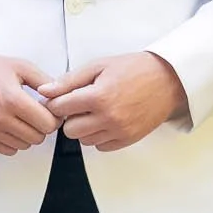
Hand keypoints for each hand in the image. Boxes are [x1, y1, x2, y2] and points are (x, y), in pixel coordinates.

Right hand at [0, 53, 57, 154]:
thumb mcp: (20, 66)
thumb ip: (44, 80)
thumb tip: (59, 96)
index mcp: (13, 99)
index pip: (47, 124)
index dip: (53, 118)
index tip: (49, 112)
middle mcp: (1, 118)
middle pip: (38, 137)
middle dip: (41, 126)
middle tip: (36, 114)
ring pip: (24, 145)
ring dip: (27, 134)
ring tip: (21, 118)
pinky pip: (8, 150)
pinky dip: (13, 141)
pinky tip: (10, 126)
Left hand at [40, 53, 187, 150]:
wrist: (167, 79)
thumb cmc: (134, 69)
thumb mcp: (99, 66)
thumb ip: (69, 80)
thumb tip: (45, 92)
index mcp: (98, 96)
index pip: (59, 108)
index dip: (56, 102)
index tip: (61, 98)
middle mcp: (108, 117)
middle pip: (69, 130)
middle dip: (70, 117)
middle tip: (81, 105)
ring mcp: (119, 130)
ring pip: (84, 140)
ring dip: (84, 128)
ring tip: (96, 111)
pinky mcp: (128, 139)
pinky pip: (100, 147)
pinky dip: (99, 136)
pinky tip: (106, 120)